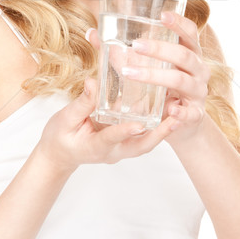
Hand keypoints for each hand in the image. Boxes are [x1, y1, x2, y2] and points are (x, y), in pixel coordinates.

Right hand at [37, 77, 178, 172]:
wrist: (59, 154)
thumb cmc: (60, 137)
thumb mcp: (64, 120)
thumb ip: (80, 104)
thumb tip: (93, 84)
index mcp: (96, 147)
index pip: (111, 139)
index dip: (124, 131)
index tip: (138, 124)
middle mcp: (114, 150)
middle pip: (141, 146)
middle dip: (159, 135)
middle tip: (175, 120)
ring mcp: (121, 147)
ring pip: (147, 141)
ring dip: (164, 129)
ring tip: (180, 112)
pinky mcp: (125, 140)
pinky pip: (144, 134)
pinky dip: (157, 124)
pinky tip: (169, 107)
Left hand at [86, 14, 209, 147]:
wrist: (183, 121)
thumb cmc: (162, 86)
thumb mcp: (146, 66)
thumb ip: (120, 51)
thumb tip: (92, 32)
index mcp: (189, 53)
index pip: (189, 32)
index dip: (178, 22)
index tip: (162, 15)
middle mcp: (198, 69)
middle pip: (184, 55)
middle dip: (160, 49)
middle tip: (135, 45)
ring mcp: (198, 92)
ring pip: (180, 80)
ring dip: (156, 76)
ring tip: (129, 73)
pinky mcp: (195, 114)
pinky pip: (191, 112)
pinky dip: (182, 112)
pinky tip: (170, 110)